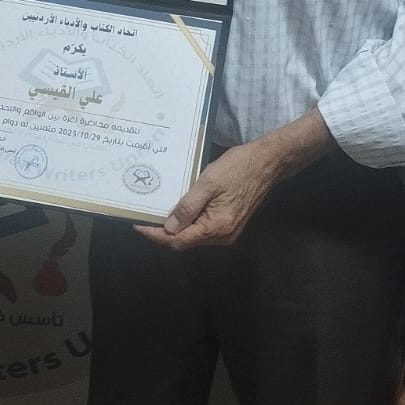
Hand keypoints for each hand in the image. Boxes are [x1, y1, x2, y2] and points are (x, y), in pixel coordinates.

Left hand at [135, 109, 332, 250]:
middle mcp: (222, 236)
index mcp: (216, 228)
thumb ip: (187, 207)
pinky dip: (189, 223)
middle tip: (143, 217)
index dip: (156, 235)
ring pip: (194, 236)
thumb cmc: (238, 168)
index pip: (178, 241)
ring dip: (176, 228)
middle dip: (163, 232)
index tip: (138, 225)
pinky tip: (180, 211)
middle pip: (185, 242)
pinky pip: (204, 229)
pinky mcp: (230, 224)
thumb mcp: (208, 182)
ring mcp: (228, 232)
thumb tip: (169, 228)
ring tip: (158, 213)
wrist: (267, 163)